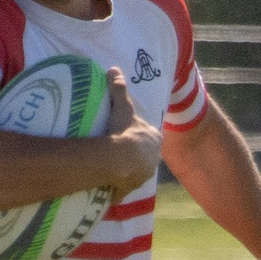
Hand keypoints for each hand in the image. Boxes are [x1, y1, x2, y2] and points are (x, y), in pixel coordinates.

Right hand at [101, 66, 162, 195]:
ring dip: (126, 172)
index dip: (138, 135)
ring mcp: (142, 177)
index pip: (149, 137)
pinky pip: (121, 190)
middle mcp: (153, 160)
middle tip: (117, 151)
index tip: (126, 134)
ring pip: (135, 174)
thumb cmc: (124, 130)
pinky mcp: (128, 190)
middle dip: (134, 155)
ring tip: (110, 168)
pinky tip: (105, 185)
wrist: (118, 159)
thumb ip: (118, 88)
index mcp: (155, 140)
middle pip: (143, 156)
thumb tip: (114, 69)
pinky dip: (115, 189)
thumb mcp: (122, 107)